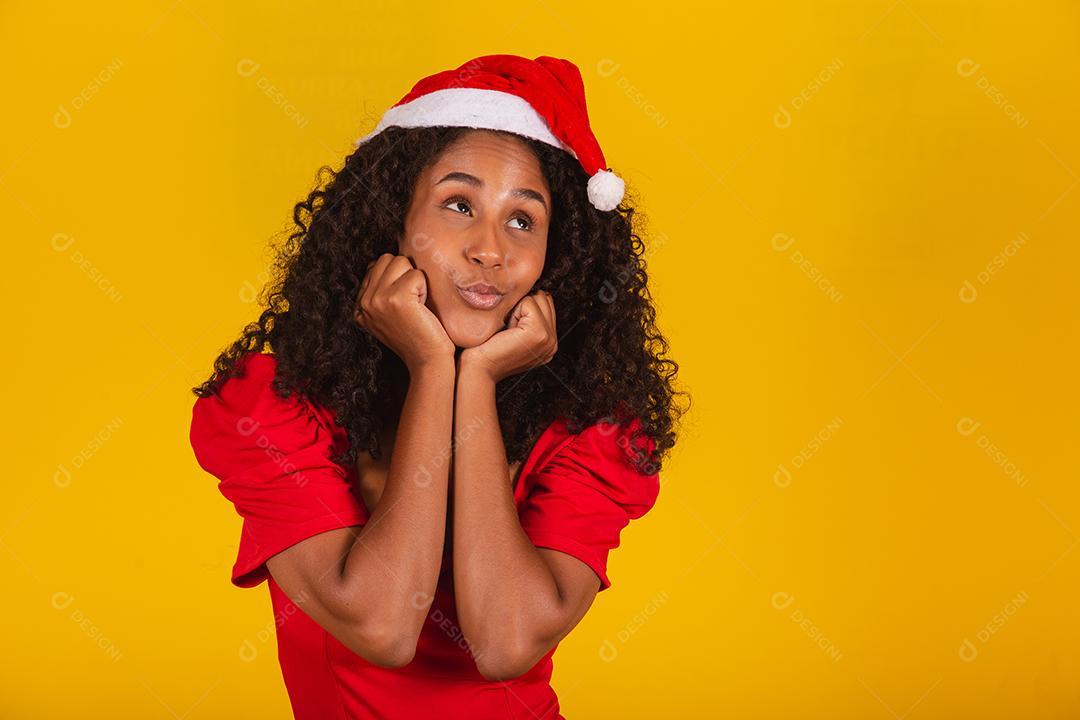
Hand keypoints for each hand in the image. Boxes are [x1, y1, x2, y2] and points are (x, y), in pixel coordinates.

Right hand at [354, 253, 453, 371]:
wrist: (427, 361)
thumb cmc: (416, 337)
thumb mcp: (388, 315)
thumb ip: (380, 291)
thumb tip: (382, 261)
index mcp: (360, 305)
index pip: (375, 266)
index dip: (397, 278)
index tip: (404, 304)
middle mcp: (364, 302)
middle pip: (387, 259)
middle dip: (405, 273)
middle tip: (412, 301)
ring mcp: (377, 299)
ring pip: (400, 262)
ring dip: (415, 279)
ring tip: (416, 304)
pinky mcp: (396, 298)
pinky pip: (416, 274)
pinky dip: (425, 288)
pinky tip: (422, 308)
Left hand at [458, 290, 556, 383]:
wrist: (478, 369)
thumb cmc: (486, 350)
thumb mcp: (512, 333)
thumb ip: (526, 318)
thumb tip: (529, 290)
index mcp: (549, 343)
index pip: (545, 304)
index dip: (523, 309)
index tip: (509, 330)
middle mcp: (553, 343)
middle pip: (544, 298)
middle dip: (523, 307)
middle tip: (508, 330)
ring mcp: (549, 340)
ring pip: (538, 298)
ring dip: (518, 309)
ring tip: (507, 331)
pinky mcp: (539, 334)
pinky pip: (529, 303)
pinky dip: (513, 312)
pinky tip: (506, 331)